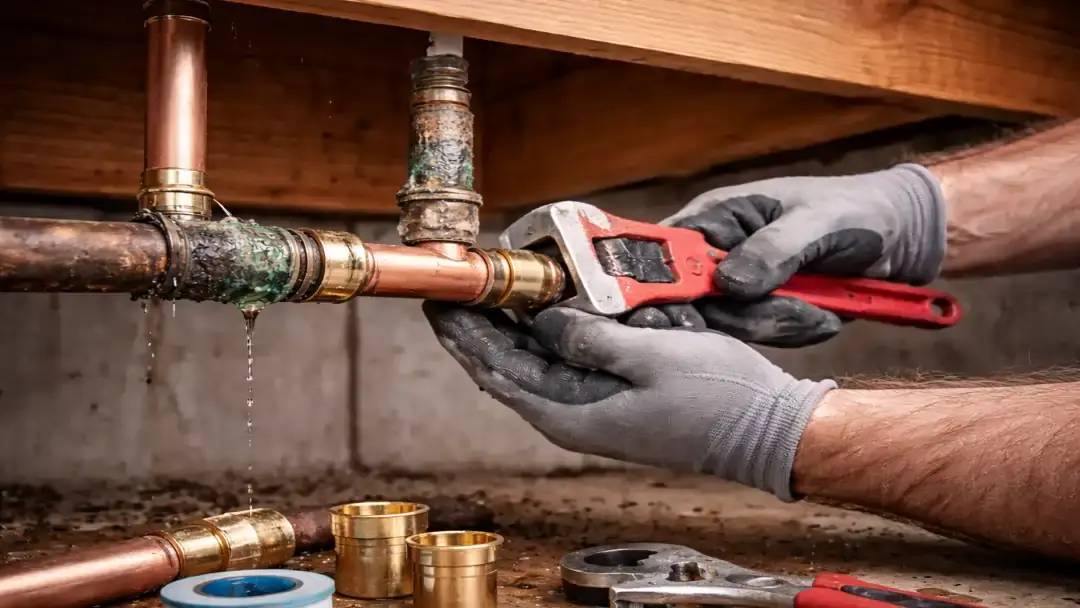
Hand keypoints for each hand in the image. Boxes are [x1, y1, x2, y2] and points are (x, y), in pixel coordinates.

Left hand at [423, 301, 834, 500]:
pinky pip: (565, 357)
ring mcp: (592, 405)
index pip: (495, 370)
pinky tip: (544, 304)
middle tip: (461, 282)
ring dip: (511, 324)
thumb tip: (545, 318)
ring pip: (533, 359)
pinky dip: (549, 329)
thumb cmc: (719, 398)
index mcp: (570, 413)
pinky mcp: (612, 393)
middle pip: (507, 364)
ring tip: (492, 285)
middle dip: (480, 323)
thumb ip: (591, 338)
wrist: (768, 429)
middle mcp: (572, 413)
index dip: (464, 333)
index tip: (441, 299)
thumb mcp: (652, 358)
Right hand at [638, 163, 946, 346]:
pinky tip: (822, 315)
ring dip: (777, 324)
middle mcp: (717, 252)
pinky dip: (793, 330)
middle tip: (790, 313)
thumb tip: (728, 283)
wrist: (902, 237)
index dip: (661, 287)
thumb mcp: (819, 222)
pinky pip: (759, 334)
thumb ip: (772, 250)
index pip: (665, 253)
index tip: (682, 316)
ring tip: (820, 309)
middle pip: (692, 300)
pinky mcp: (760, 310)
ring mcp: (737, 285)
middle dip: (742, 316)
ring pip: (729, 324)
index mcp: (717, 216)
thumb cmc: (857, 210)